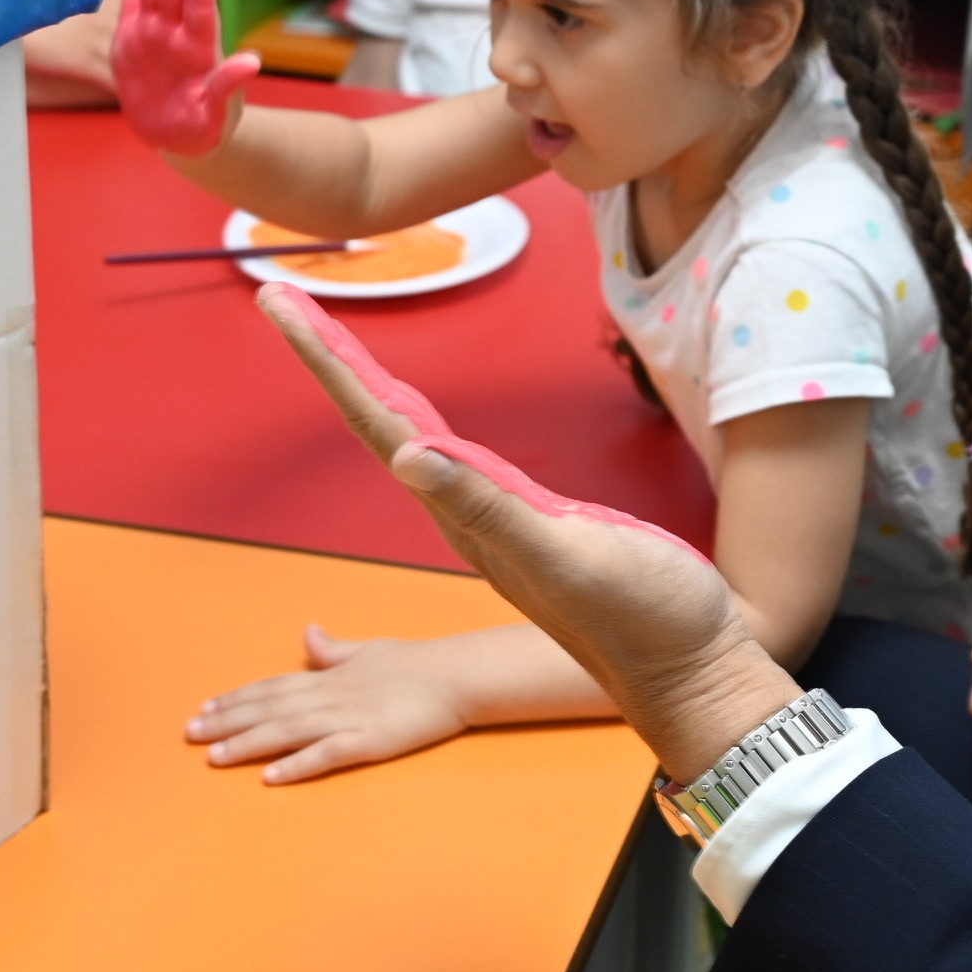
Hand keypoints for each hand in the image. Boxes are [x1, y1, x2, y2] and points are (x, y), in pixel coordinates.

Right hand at [109, 0, 255, 155]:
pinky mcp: (133, 40)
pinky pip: (134, 0)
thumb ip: (228, 87)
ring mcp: (157, 33)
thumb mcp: (218, 115)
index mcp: (201, 49)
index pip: (199, 3)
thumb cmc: (205, 129)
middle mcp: (179, 33)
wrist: (180, 139)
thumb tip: (251, 63)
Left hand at [187, 623, 476, 783]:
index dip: (236, 698)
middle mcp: (330, 695)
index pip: (272, 687)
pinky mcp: (368, 741)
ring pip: (287, 730)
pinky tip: (270, 776)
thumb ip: (333, 650)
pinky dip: (296, 764)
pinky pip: (325, 755)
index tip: (204, 709)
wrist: (455, 676)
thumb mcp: (368, 650)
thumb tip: (307, 633)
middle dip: (227, 721)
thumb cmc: (415, 664)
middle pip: (268, 708)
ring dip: (247, 743)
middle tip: (190, 733)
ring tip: (213, 756)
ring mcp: (347, 719)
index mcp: (328, 676)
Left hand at [263, 287, 793, 782]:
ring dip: (363, 387)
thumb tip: (405, 455)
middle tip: (280, 299)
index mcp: (464, 514)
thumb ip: (487, 507)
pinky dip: (418, 424)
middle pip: (378, 421)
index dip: (328, 360)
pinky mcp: (529, 526)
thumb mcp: (567, 555)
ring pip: (407, 438)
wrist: (691, 672)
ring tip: (326, 342)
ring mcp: (493, 522)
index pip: (378, 422)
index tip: (280, 304)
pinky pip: (452, 459)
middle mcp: (464, 515)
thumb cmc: (645, 618)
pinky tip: (411, 422)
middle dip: (329, 358)